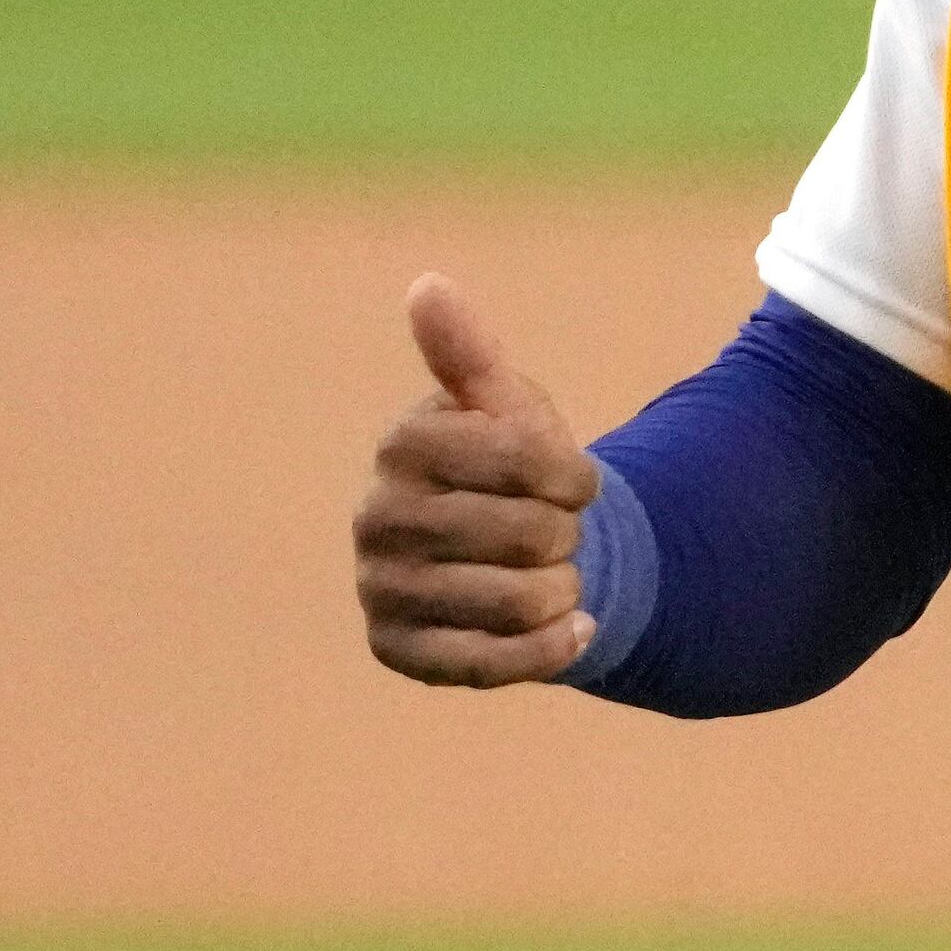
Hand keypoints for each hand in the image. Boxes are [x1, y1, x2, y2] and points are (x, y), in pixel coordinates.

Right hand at [352, 274, 600, 687]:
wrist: (510, 553)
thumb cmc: (511, 466)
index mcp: (404, 444)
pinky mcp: (397, 650)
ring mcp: (381, 588)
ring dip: (563, 589)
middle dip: (566, 535)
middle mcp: (376, 517)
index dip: (572, 475)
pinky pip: (494, 664)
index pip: (524, 459)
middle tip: (555, 532)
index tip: (574, 480)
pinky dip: (552, 648)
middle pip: (528, 534)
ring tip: (551, 573)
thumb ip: (471, 353)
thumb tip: (427, 286)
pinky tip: (570, 627)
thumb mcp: (504, 406)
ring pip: (517, 601)